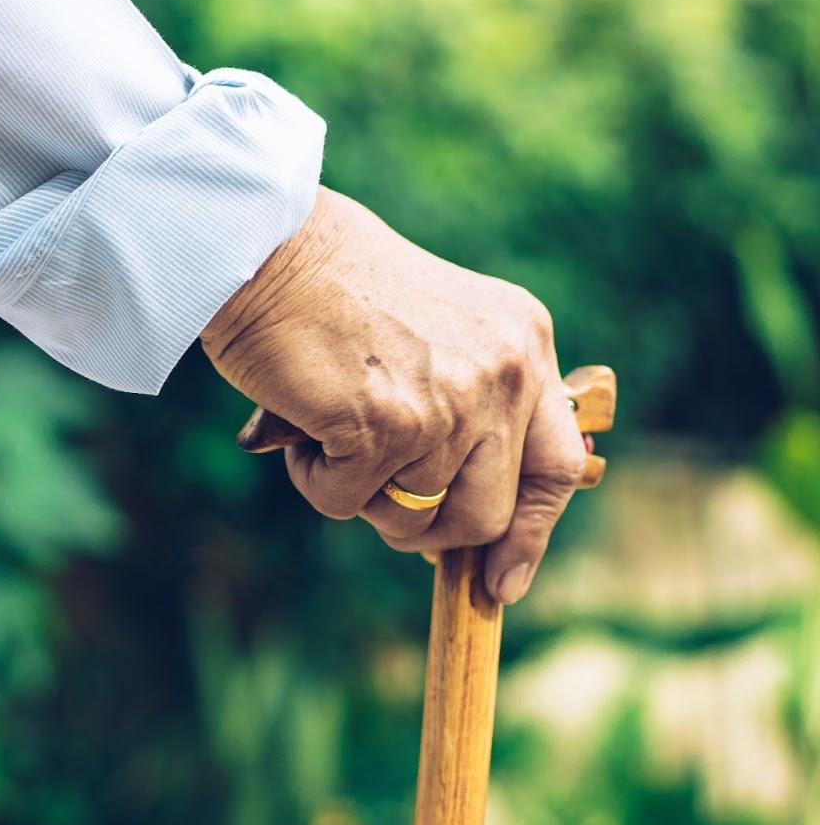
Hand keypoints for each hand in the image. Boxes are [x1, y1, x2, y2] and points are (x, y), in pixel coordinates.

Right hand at [200, 187, 586, 603]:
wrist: (266, 245)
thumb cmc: (329, 284)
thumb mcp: (437, 327)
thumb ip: (466, 396)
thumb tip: (456, 515)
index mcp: (523, 341)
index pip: (557, 465)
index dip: (531, 533)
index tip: (503, 579)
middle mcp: (505, 372)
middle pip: (486, 515)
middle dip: (429, 528)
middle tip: (378, 497)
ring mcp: (452, 402)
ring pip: (412, 520)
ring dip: (360, 494)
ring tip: (326, 433)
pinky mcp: (389, 425)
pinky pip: (347, 503)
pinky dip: (314, 479)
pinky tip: (301, 426)